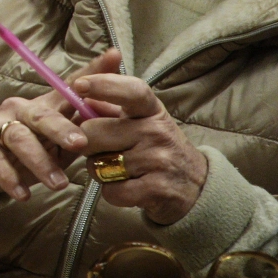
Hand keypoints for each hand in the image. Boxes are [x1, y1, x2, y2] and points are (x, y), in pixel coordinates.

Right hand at [0, 49, 114, 201]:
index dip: (91, 72)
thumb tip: (119, 117)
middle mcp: (17, 110)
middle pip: (40, 113)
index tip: (114, 57)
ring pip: (17, 137)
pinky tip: (22, 193)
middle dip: (61, 128)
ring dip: (39, 161)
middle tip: (79, 145)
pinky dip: (7, 176)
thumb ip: (82, 132)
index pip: (67, 87)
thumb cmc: (23, 156)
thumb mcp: (55, 146)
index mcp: (42, 109)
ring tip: (58, 184)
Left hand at [75, 63, 208, 225]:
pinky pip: (112, 190)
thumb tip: (79, 93)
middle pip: (93, 132)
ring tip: (121, 169)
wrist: (198, 187)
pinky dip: (113, 192)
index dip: (102, 85)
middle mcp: (156, 131)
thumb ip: (111, 107)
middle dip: (87, 143)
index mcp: (151, 110)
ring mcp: (158, 160)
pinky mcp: (158, 189)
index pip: (130, 91)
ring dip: (100, 170)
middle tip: (104, 150)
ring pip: (98, 164)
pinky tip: (129, 187)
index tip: (79, 85)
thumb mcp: (143, 120)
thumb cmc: (159, 148)